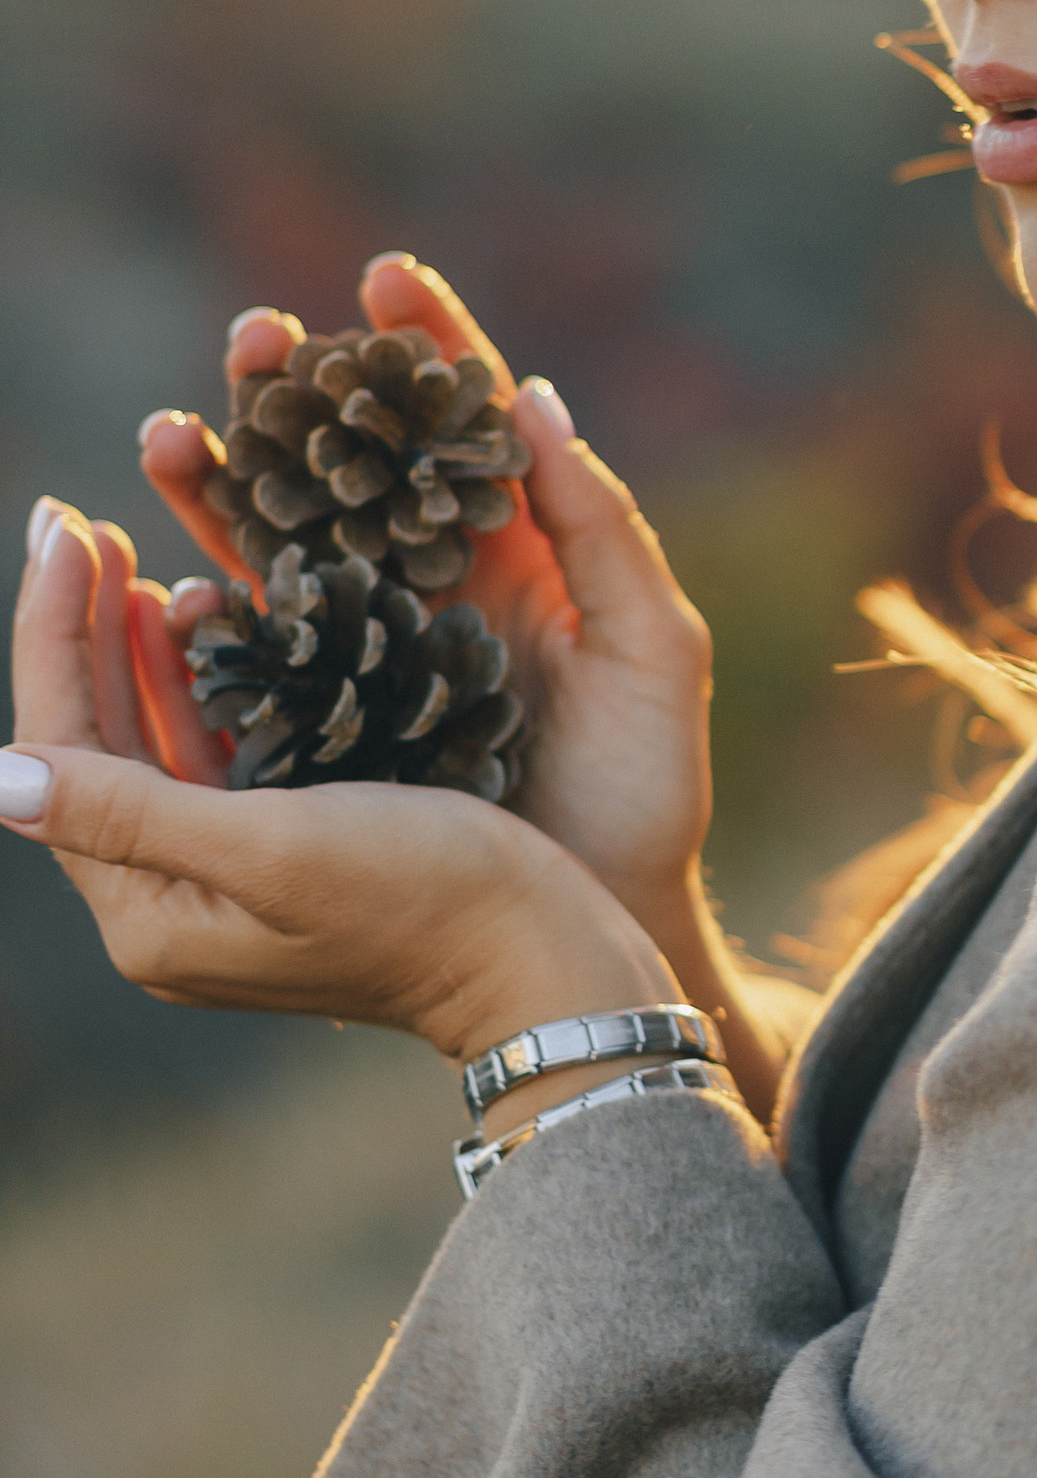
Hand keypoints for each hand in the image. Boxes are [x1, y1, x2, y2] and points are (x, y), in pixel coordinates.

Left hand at [6, 500, 676, 1059]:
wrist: (542, 958)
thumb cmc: (425, 898)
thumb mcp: (276, 848)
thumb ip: (132, 811)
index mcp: (148, 911)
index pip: (59, 748)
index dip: (53, 631)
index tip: (63, 524)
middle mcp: (169, 904)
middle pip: (90, 743)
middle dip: (78, 626)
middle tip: (72, 519)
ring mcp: (224, 885)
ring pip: (144, 743)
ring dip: (130, 647)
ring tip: (122, 557)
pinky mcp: (282, 860)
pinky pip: (206, 756)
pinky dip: (194, 682)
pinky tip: (198, 620)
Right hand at [141, 255, 714, 913]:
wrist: (605, 917)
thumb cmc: (647, 785)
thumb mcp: (654, 650)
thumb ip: (604, 528)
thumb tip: (536, 399)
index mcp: (515, 546)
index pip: (463, 419)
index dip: (424, 344)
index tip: (383, 271)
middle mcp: (430, 580)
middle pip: (345, 461)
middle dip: (293, 393)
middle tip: (251, 336)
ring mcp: (370, 645)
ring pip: (278, 540)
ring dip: (221, 481)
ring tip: (170, 432)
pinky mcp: (324, 719)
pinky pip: (252, 654)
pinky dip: (205, 612)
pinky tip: (168, 583)